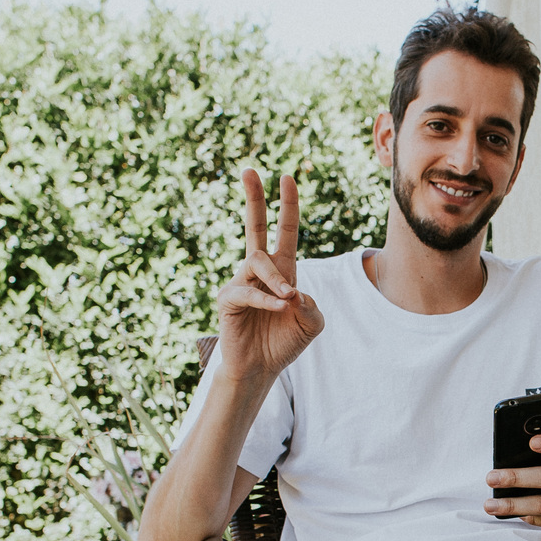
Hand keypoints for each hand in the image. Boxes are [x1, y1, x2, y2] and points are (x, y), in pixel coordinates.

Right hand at [217, 170, 323, 383]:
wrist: (260, 369)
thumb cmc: (284, 343)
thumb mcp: (312, 324)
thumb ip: (312, 306)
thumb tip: (294, 292)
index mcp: (282, 271)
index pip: (285, 231)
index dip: (288, 206)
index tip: (287, 178)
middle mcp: (259, 272)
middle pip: (255, 226)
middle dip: (254, 198)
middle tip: (249, 170)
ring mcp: (241, 282)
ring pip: (257, 261)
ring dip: (276, 279)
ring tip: (288, 299)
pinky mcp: (228, 300)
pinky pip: (247, 291)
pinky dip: (266, 300)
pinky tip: (280, 307)